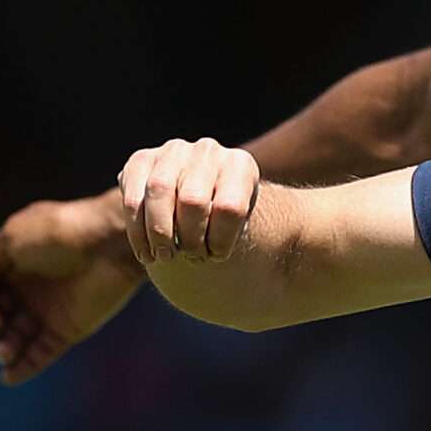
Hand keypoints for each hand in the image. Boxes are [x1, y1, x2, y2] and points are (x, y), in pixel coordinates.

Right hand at [0, 193, 144, 385]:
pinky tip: (9, 377)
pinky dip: (23, 369)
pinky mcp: (66, 330)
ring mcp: (46, 311)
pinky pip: (40, 355)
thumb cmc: (60, 233)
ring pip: (12, 340)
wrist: (110, 242)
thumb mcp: (12, 239)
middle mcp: (26, 289)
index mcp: (10, 264)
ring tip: (5, 351)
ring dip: (2, 349)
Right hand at [119, 138, 262, 268]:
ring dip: (160, 234)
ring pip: (159, 193)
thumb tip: (296, 279)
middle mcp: (208, 151)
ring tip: (166, 257)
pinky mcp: (142, 160)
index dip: (221, 241)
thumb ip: (272, 244)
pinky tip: (147, 253)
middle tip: (191, 257)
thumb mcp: (250, 232)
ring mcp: (173, 151)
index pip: (230, 207)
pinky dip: (137, 230)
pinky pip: (134, 197)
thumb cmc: (228, 227)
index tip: (218, 256)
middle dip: (189, 238)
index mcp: (241, 165)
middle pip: (193, 201)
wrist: (202, 207)